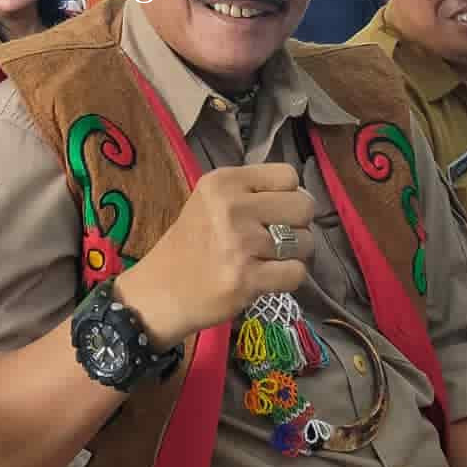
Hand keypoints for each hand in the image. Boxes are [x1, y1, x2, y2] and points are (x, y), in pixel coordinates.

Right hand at [112, 163, 314, 349]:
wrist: (161, 292)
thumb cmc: (192, 244)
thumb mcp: (211, 201)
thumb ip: (251, 193)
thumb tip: (302, 197)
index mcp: (223, 182)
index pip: (288, 175)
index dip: (288, 195)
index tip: (272, 212)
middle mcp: (231, 207)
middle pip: (304, 205)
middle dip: (298, 224)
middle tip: (277, 238)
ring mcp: (240, 244)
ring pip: (305, 242)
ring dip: (294, 254)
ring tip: (268, 259)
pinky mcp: (246, 279)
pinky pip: (297, 273)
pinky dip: (288, 278)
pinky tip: (267, 278)